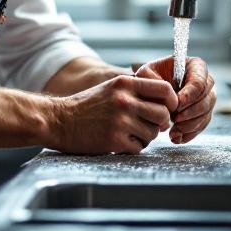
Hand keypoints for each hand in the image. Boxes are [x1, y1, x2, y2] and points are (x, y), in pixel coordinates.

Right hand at [49, 75, 178, 153]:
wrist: (59, 120)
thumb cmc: (87, 106)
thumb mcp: (111, 88)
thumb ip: (135, 91)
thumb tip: (165, 102)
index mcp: (124, 83)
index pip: (164, 89)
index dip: (171, 101)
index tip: (166, 108)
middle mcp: (124, 100)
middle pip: (163, 114)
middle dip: (159, 123)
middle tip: (148, 125)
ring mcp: (120, 120)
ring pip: (153, 133)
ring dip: (145, 137)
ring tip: (130, 134)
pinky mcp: (115, 140)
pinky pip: (139, 147)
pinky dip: (132, 147)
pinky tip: (120, 142)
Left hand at [134, 56, 215, 143]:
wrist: (149, 89)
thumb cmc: (149, 77)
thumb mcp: (146, 73)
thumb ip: (155, 81)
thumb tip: (170, 101)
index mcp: (194, 66)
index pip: (200, 81)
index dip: (190, 95)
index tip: (177, 105)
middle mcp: (205, 81)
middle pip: (207, 98)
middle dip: (191, 112)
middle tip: (174, 119)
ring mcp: (206, 98)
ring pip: (206, 113)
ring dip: (190, 125)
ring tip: (173, 131)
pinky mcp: (203, 113)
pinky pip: (202, 125)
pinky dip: (190, 133)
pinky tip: (176, 138)